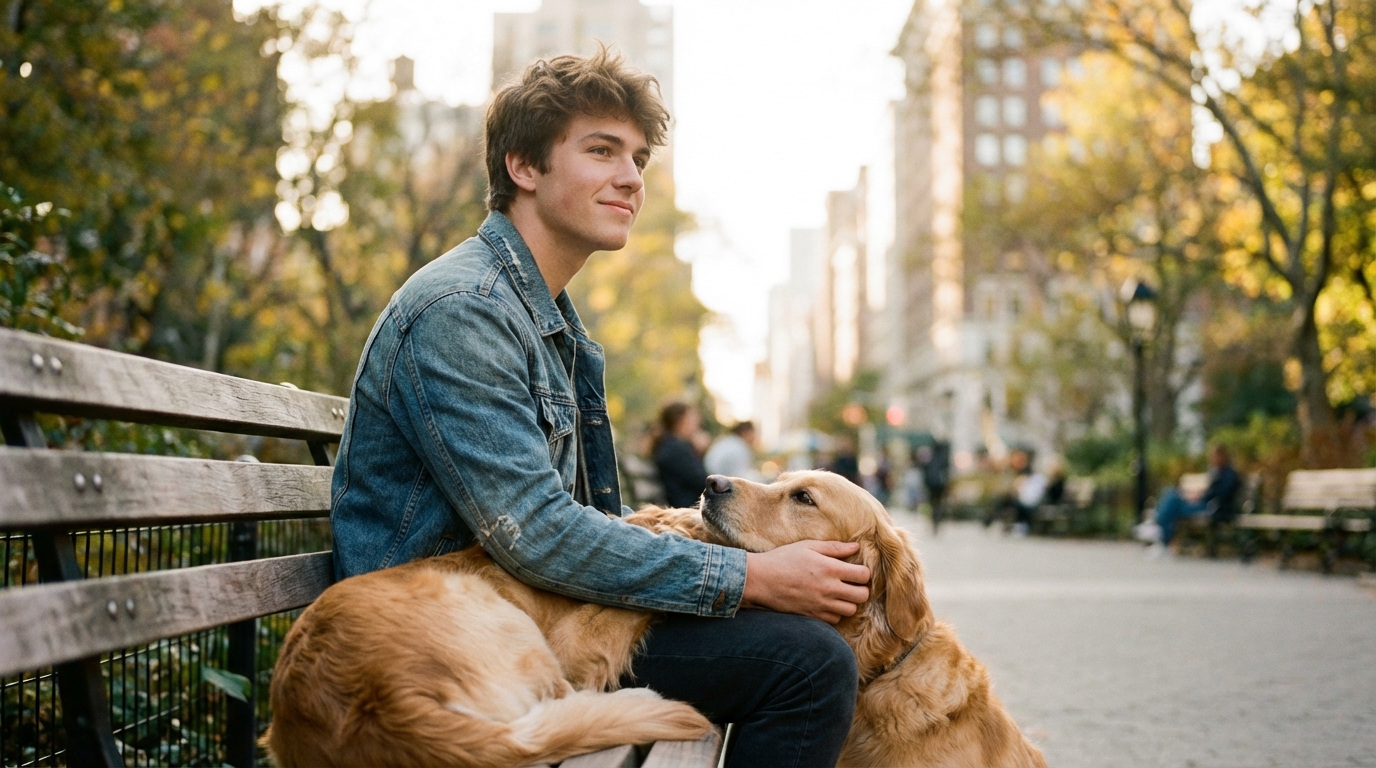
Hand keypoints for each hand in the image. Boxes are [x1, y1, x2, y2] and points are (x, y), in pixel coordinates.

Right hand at [740, 540, 870, 623]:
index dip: (863, 572)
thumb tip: (856, 547)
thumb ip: (834, 547)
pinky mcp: (813, 616)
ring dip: (848, 602)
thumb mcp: (808, 546)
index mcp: (830, 568)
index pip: (864, 575)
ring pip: (851, 610)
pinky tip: (826, 602)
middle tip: (851, 583)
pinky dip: (834, 612)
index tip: (856, 570)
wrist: (760, 580)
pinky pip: (835, 620)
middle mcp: (829, 589)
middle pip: (862, 596)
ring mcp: (821, 605)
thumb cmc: (783, 559)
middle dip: (861, 589)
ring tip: (839, 593)